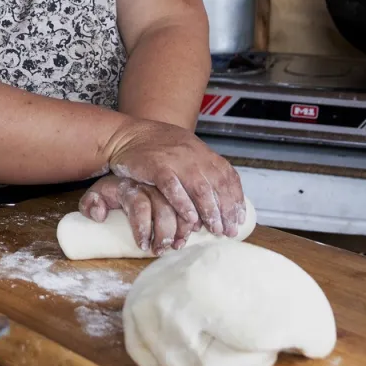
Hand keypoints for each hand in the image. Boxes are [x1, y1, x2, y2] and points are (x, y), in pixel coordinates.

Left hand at [79, 174, 187, 252]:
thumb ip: (90, 203)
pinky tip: (193, 232)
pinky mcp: (180, 187)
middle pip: (163, 208)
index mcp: (129, 186)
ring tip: (177, 245)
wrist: (129, 162)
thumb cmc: (113, 190)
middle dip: (164, 232)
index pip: (139, 204)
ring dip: (182, 228)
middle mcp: (150, 185)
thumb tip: (100, 215)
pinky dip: (194, 218)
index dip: (142, 227)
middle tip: (161, 250)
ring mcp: (167, 185)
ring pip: (181, 205)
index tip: (143, 245)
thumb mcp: (97, 192)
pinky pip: (192, 200)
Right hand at [102, 120, 245, 242]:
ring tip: (214, 229)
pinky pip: (172, 187)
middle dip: (226, 210)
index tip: (238, 218)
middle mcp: (193, 154)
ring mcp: (175, 160)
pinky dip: (183, 204)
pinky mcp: (156, 166)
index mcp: (202, 151)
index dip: (235, 198)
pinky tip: (190, 219)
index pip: (227, 175)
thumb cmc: (156, 147)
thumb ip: (202, 168)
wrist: (127, 135)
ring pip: (199, 187)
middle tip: (229, 231)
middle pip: (217, 184)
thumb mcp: (185, 151)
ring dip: (209, 211)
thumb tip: (221, 194)